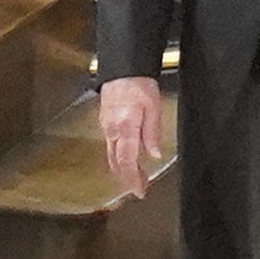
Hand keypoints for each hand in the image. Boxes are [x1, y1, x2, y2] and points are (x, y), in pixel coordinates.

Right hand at [99, 76, 164, 200]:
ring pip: (111, 155)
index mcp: (125, 127)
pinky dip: (118, 156)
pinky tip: (127, 157)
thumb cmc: (139, 83)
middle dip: (127, 178)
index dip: (133, 179)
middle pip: (116, 162)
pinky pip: (110, 145)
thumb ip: (152, 133)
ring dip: (122, 169)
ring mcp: (106, 126)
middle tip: (139, 187)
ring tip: (135, 176)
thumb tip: (154, 155)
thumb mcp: (154, 107)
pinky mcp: (105, 121)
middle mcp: (112, 130)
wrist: (123, 67)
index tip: (140, 191)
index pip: (127, 161)